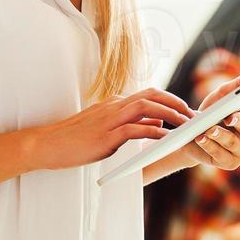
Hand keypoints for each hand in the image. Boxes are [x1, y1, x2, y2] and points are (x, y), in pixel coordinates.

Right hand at [29, 87, 195, 169]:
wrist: (47, 144)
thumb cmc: (74, 140)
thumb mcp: (104, 128)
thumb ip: (129, 124)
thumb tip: (156, 125)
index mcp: (113, 103)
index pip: (148, 95)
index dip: (170, 100)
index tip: (185, 111)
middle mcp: (113, 106)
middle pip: (151, 95)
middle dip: (175, 103)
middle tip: (192, 115)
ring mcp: (109, 119)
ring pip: (146, 108)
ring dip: (170, 115)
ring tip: (185, 125)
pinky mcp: (105, 136)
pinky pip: (134, 129)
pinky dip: (153, 132)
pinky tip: (165, 139)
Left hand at [176, 67, 239, 170]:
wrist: (191, 136)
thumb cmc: (213, 113)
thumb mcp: (223, 96)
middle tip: (230, 117)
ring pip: (233, 142)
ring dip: (219, 134)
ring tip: (208, 129)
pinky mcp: (229, 163)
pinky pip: (219, 154)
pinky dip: (208, 144)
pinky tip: (201, 138)